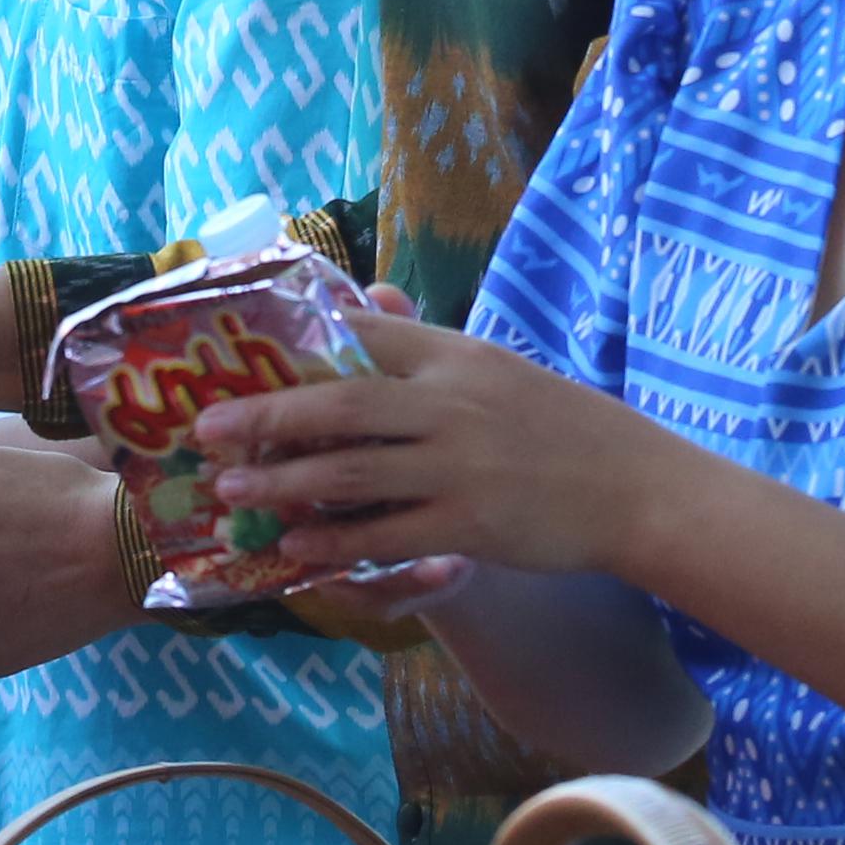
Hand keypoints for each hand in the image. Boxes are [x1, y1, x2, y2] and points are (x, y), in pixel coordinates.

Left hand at [191, 300, 667, 582]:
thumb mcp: (496, 368)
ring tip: (232, 491)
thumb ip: (426, 345)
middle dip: (266, 416)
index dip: (293, 346)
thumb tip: (368, 298)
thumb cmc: (560, 426)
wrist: (636, 487)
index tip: (239, 357)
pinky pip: (387, 534)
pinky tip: (295, 545)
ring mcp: (461, 466)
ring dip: (284, 483)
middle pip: (340, 403)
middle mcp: (451, 403)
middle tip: (207, 430)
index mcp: (455, 355)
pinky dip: (336, 539)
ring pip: (352, 472)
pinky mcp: (471, 524)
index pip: (361, 334)